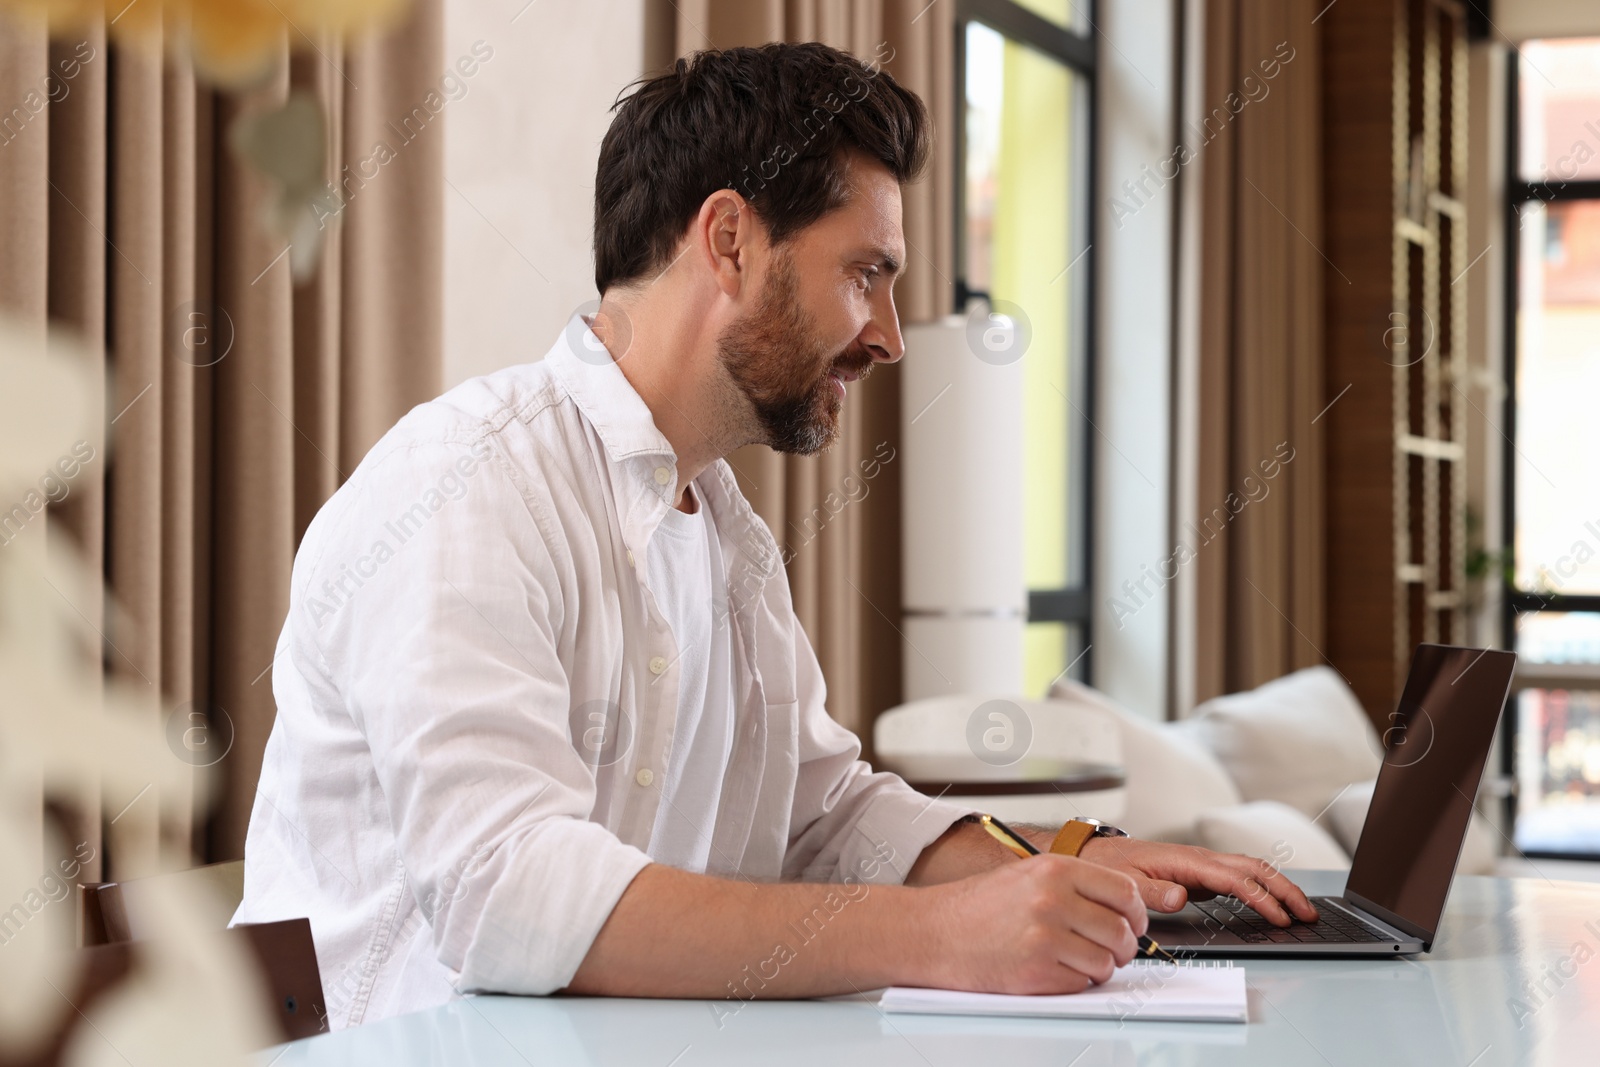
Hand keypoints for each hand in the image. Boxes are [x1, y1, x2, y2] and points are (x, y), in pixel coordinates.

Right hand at [925, 854, 1146, 993]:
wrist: (932, 931)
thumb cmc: (976, 906)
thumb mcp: (1027, 876)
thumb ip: (1074, 885)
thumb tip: (1122, 907)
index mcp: (1055, 869)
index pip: (1125, 891)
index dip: (1136, 913)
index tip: (1132, 922)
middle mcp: (1053, 899)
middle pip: (1121, 930)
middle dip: (1122, 946)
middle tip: (1110, 950)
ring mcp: (1044, 936)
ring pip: (1106, 961)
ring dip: (1099, 968)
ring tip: (1077, 960)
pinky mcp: (1036, 971)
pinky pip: (1080, 983)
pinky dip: (1074, 982)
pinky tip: (1054, 970)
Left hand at [1077, 836, 1318, 926]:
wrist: (1096, 854)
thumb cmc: (1110, 867)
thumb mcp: (1125, 883)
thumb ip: (1152, 893)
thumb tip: (1181, 897)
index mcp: (1186, 860)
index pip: (1235, 878)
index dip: (1261, 898)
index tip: (1280, 918)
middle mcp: (1200, 858)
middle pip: (1255, 868)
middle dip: (1285, 890)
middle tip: (1309, 914)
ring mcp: (1203, 864)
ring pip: (1252, 869)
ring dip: (1279, 887)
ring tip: (1302, 911)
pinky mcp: (1201, 873)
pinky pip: (1240, 877)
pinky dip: (1263, 888)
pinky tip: (1273, 905)